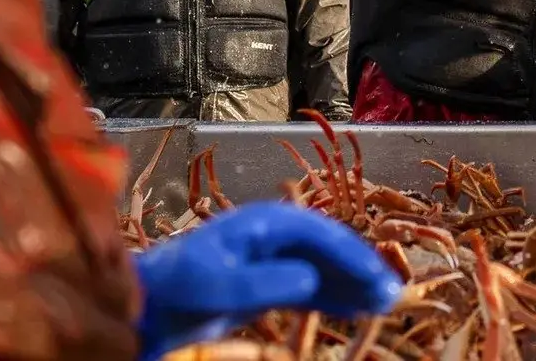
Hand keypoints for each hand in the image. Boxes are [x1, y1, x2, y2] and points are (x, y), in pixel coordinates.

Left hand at [134, 202, 399, 357]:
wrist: (143, 309)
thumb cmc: (174, 291)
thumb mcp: (213, 287)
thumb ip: (262, 282)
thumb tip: (309, 278)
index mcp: (261, 224)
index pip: (318, 234)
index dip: (350, 255)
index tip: (376, 277)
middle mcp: (271, 236)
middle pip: (328, 248)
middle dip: (360, 268)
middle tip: (392, 293)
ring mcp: (270, 260)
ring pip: (324, 268)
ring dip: (353, 284)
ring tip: (383, 304)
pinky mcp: (266, 284)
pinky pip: (311, 288)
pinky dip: (334, 297)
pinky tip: (356, 309)